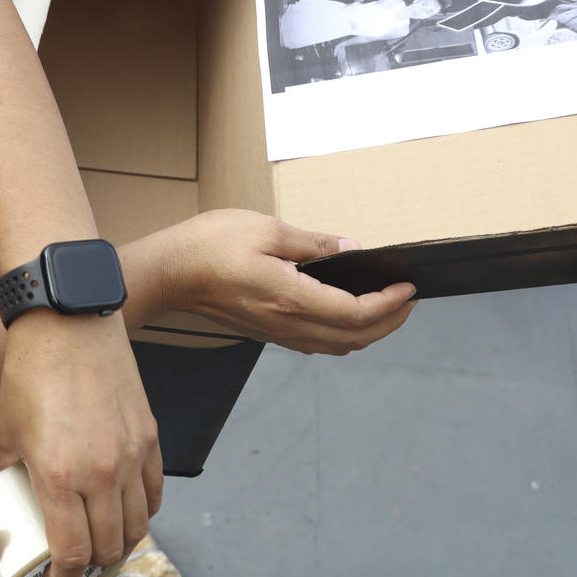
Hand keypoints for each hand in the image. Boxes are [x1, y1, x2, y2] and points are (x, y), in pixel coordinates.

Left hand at [0, 313, 158, 576]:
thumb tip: (16, 500)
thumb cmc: (33, 369)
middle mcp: (100, 471)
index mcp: (58, 474)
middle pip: (109, 546)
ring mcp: (130, 455)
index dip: (62, 573)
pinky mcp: (148, 436)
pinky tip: (127, 510)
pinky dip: (144, 510)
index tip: (53, 574)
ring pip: (139, 525)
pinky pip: (155, 491)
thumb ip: (14, 475)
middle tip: (76, 560)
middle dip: (91, 563)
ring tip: (103, 540)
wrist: (67, 322)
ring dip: (121, 541)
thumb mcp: (8, 432)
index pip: (71, 550)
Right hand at [154, 210, 417, 354]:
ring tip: (385, 309)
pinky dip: (343, 334)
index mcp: (292, 299)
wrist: (169, 273)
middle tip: (407, 301)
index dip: (389, 304)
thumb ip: (313, 243)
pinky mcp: (266, 332)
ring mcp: (276, 333)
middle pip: (354, 338)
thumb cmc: (210, 246)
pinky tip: (345, 315)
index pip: (357, 313)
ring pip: (337, 346)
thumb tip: (349, 248)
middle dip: (389, 323)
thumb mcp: (267, 229)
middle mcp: (288, 324)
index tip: (408, 287)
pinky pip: (316, 343)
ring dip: (368, 333)